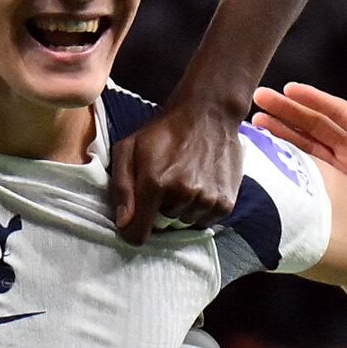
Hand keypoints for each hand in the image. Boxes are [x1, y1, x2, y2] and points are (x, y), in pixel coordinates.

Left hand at [105, 92, 246, 245]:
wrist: (209, 113)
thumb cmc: (164, 131)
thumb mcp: (129, 149)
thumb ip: (121, 186)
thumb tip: (123, 224)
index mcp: (155, 183)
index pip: (138, 234)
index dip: (132, 230)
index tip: (135, 219)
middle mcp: (182, 195)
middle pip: (162, 227)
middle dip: (158, 212)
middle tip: (164, 185)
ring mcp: (206, 200)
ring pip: (183, 223)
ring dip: (181, 210)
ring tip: (184, 182)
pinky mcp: (225, 203)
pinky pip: (204, 222)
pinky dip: (199, 210)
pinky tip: (199, 187)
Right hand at [249, 80, 346, 215]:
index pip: (336, 113)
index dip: (313, 101)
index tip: (289, 89)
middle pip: (314, 126)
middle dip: (286, 112)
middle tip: (258, 100)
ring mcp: (344, 173)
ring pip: (306, 149)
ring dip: (281, 135)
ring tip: (256, 125)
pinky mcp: (338, 194)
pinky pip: (309, 176)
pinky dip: (289, 165)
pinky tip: (269, 158)